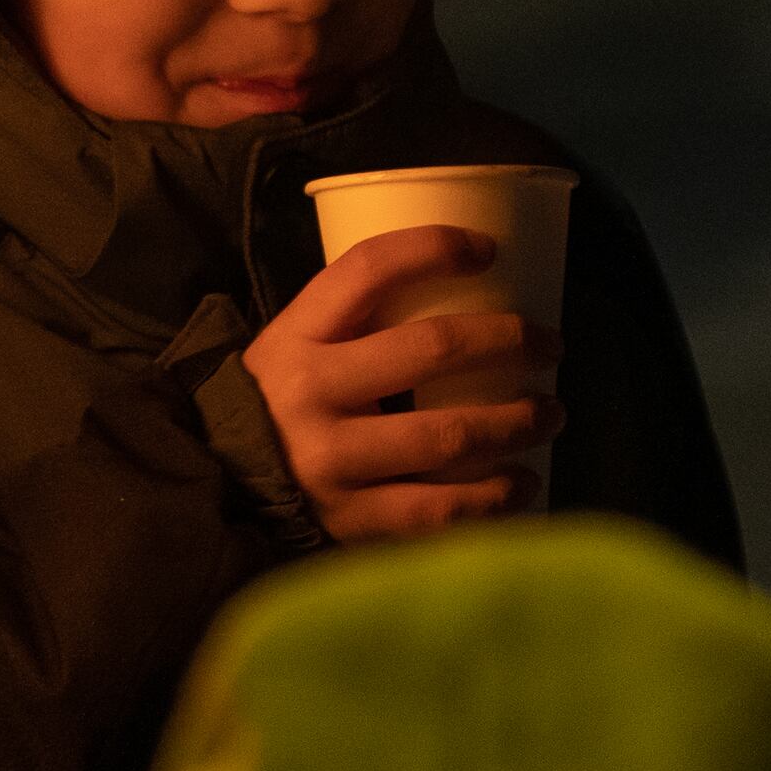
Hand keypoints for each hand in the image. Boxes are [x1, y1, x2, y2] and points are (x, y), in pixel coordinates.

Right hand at [240, 226, 558, 544]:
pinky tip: (524, 485)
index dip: (435, 247)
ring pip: (449, 435)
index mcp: (296, 335)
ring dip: (517, 422)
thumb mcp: (296, 345)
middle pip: (431, 349)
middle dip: (510, 342)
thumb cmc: (280, 403)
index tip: (487, 250)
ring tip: (551, 413)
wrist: (220, 486)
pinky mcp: (351, 523)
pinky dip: (494, 498)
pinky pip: (440, 510)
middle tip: (551, 346)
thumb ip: (356, 320)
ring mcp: (332, 464)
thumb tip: (465, 288)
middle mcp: (311, 394)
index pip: (369, 268)